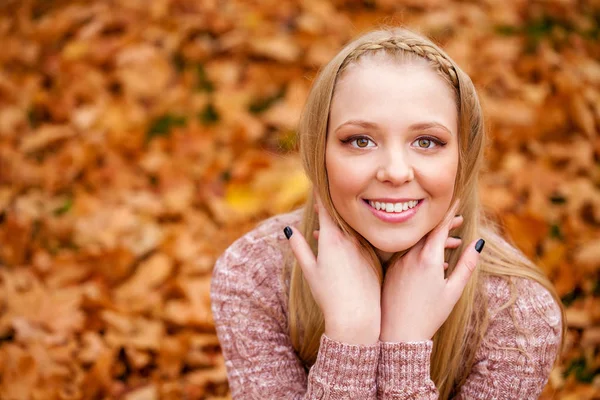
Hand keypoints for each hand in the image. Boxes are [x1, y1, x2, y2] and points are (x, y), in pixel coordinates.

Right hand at [285, 192, 380, 344]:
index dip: (320, 195)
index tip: (317, 183)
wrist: (357, 315)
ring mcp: (364, 247)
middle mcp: (350, 238)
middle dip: (330, 208)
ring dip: (341, 223)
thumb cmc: (329, 295)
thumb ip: (299, 247)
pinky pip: (362, 240)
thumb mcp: (309, 270)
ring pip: (352, 227)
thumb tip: (288, 230)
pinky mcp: (374, 257)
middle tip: (321, 201)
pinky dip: (352, 237)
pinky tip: (344, 244)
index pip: (325, 208)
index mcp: (331, 238)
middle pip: (340, 215)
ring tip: (328, 223)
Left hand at [379, 200, 483, 341]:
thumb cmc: (429, 315)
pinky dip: (422, 251)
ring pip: (418, 242)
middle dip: (445, 224)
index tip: (456, 202)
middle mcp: (410, 256)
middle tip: (460, 221)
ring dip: (435, 239)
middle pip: (428, 232)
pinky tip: (435, 261)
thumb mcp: (453, 291)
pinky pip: (408, 253)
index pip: (439, 227)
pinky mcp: (391, 270)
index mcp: (428, 258)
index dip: (449, 213)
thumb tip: (478, 244)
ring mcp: (398, 262)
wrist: (398, 333)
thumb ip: (466, 265)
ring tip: (454, 242)